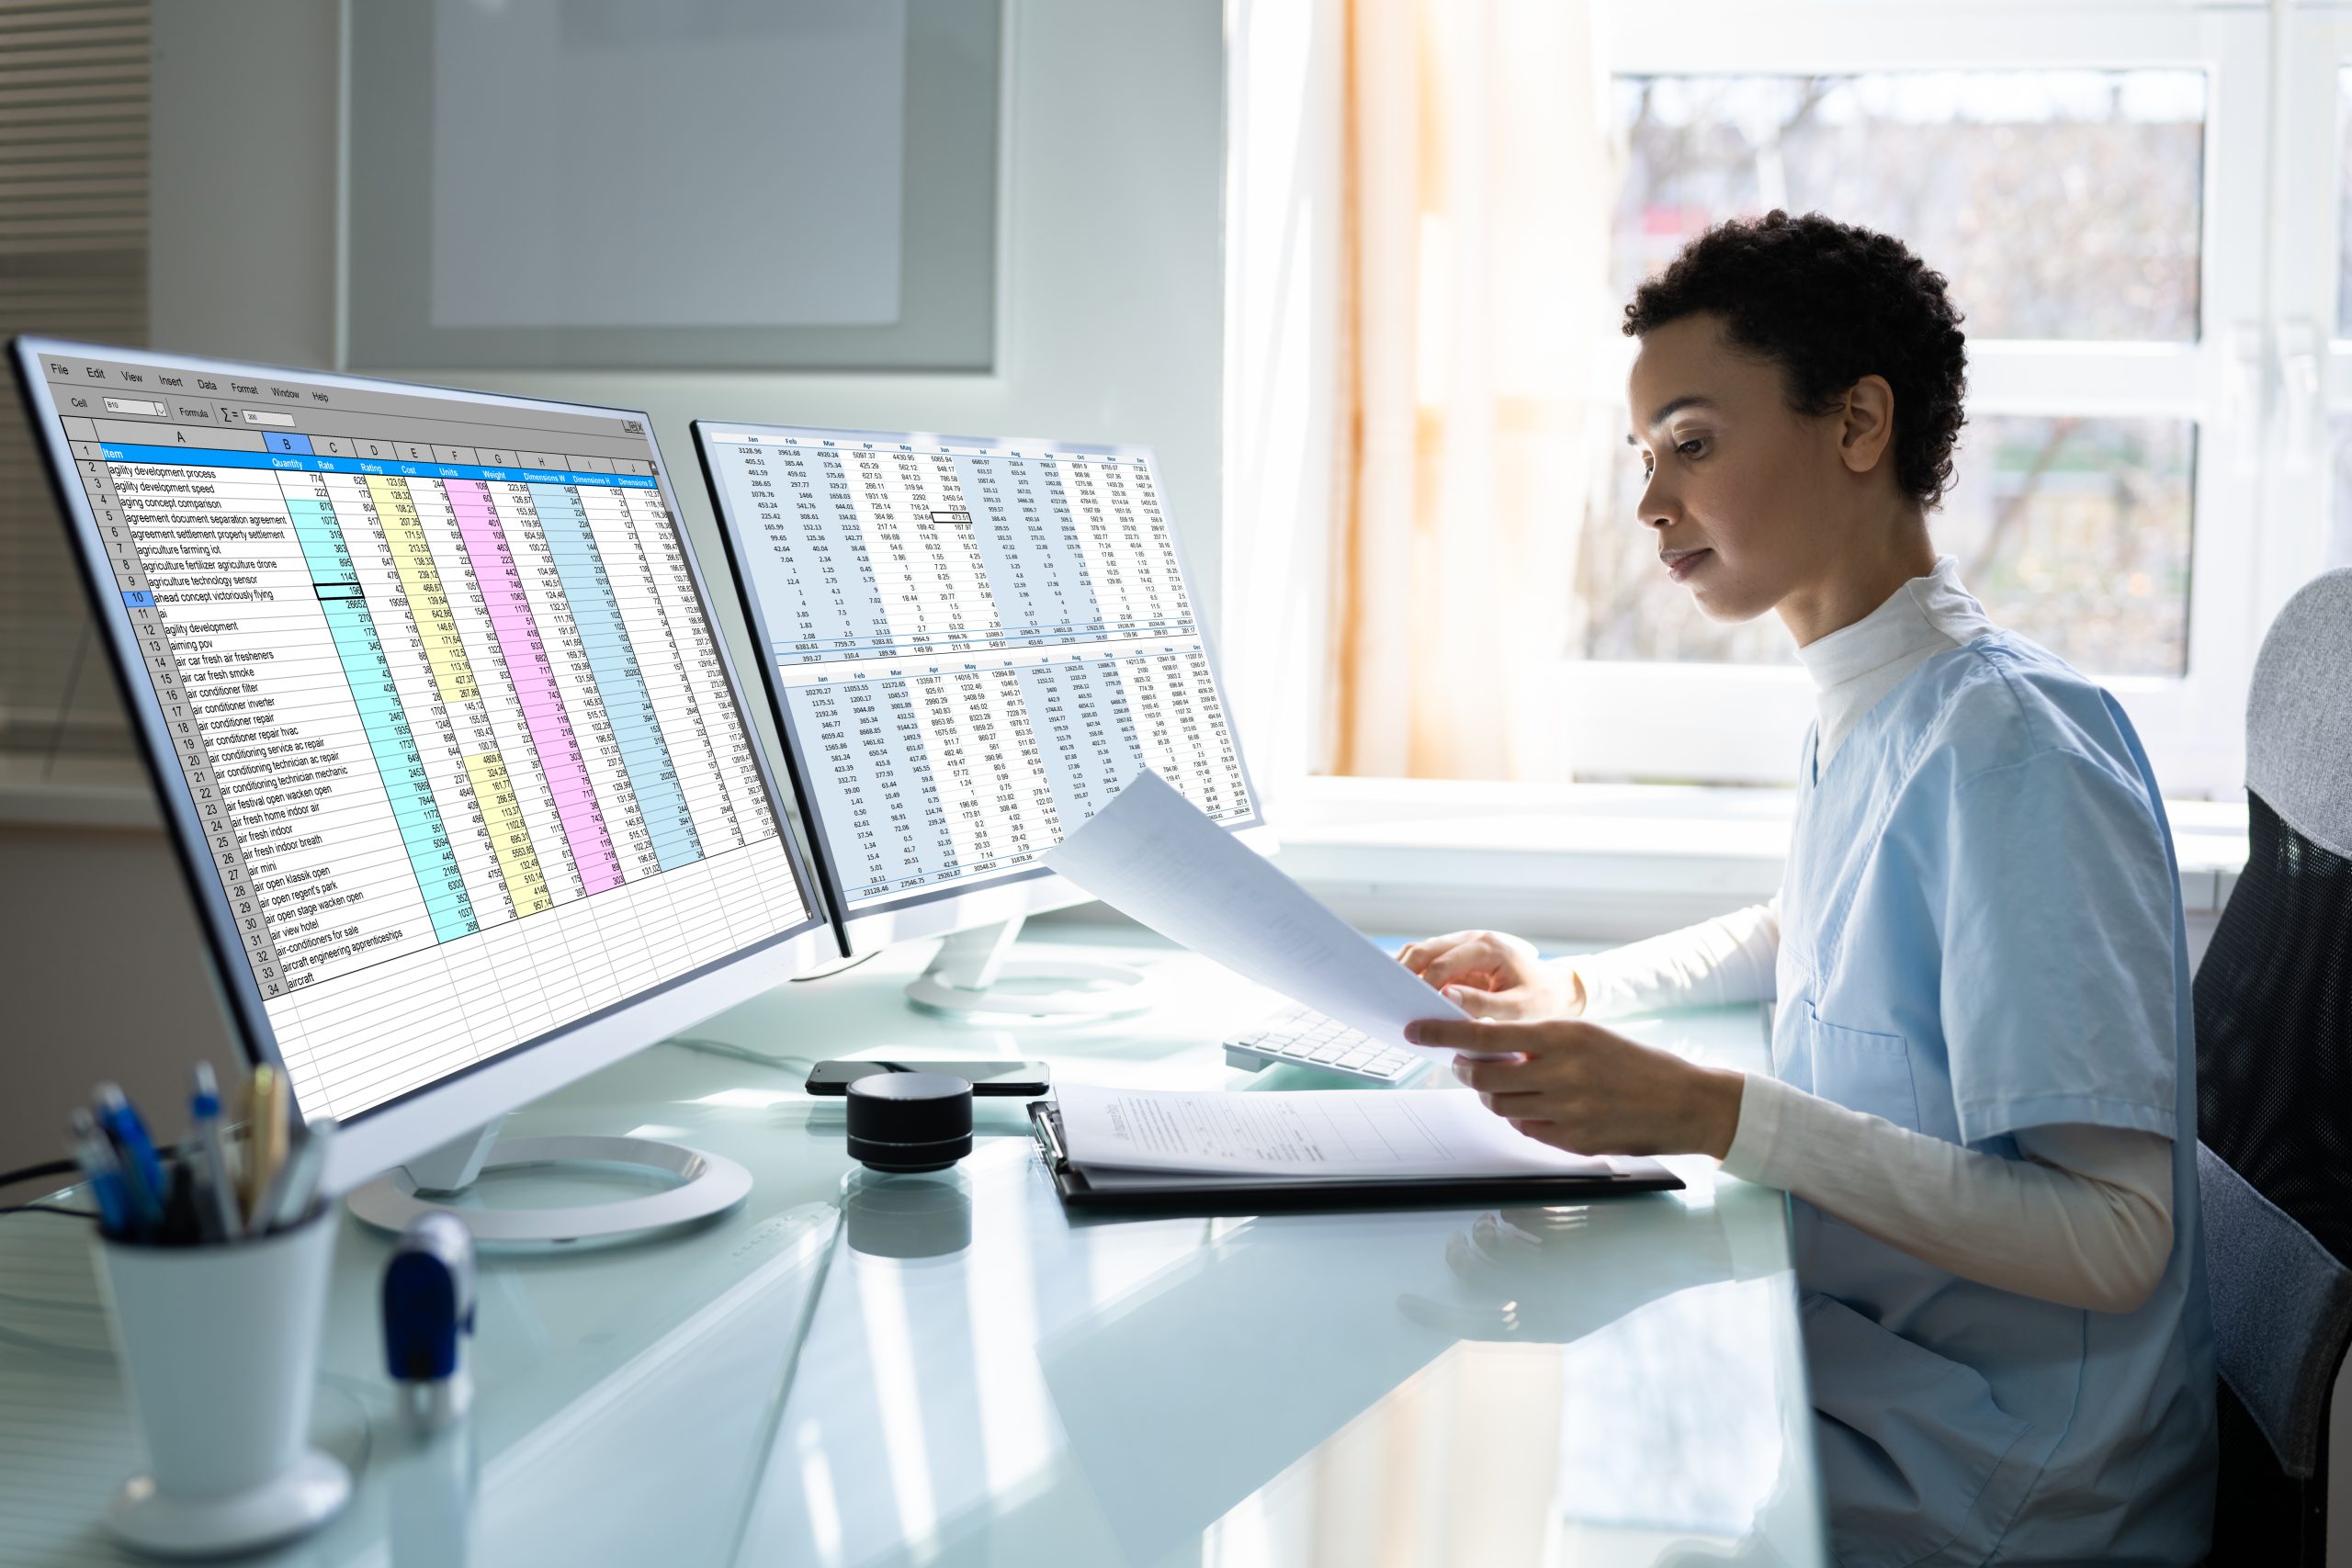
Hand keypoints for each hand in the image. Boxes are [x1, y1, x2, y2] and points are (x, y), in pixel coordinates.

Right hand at [1395, 929, 1578, 1020]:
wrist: (1555, 990)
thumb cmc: (1541, 1000)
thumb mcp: (1519, 1009)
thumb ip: (1484, 1004)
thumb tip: (1446, 997)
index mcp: (1488, 947)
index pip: (1444, 962)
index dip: (1423, 984)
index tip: (1409, 1006)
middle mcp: (1472, 940)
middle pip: (1424, 949)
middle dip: (1403, 972)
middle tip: (1387, 997)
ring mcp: (1462, 947)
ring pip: (1421, 952)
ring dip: (1404, 972)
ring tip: (1390, 997)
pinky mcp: (1458, 959)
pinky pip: (1428, 963)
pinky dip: (1414, 976)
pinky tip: (1406, 996)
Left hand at [1402, 1017, 1745, 1158]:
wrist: (1683, 1101)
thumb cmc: (1632, 1064)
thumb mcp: (1586, 1036)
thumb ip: (1539, 1042)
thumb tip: (1486, 1047)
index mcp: (1562, 1036)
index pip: (1485, 1034)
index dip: (1442, 1034)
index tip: (1414, 1030)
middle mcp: (1560, 1072)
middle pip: (1483, 1077)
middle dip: (1467, 1072)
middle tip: (1468, 1066)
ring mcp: (1566, 1109)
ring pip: (1500, 1106)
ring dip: (1495, 1096)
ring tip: (1517, 1086)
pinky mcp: (1573, 1140)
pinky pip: (1526, 1129)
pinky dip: (1524, 1118)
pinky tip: (1546, 1108)